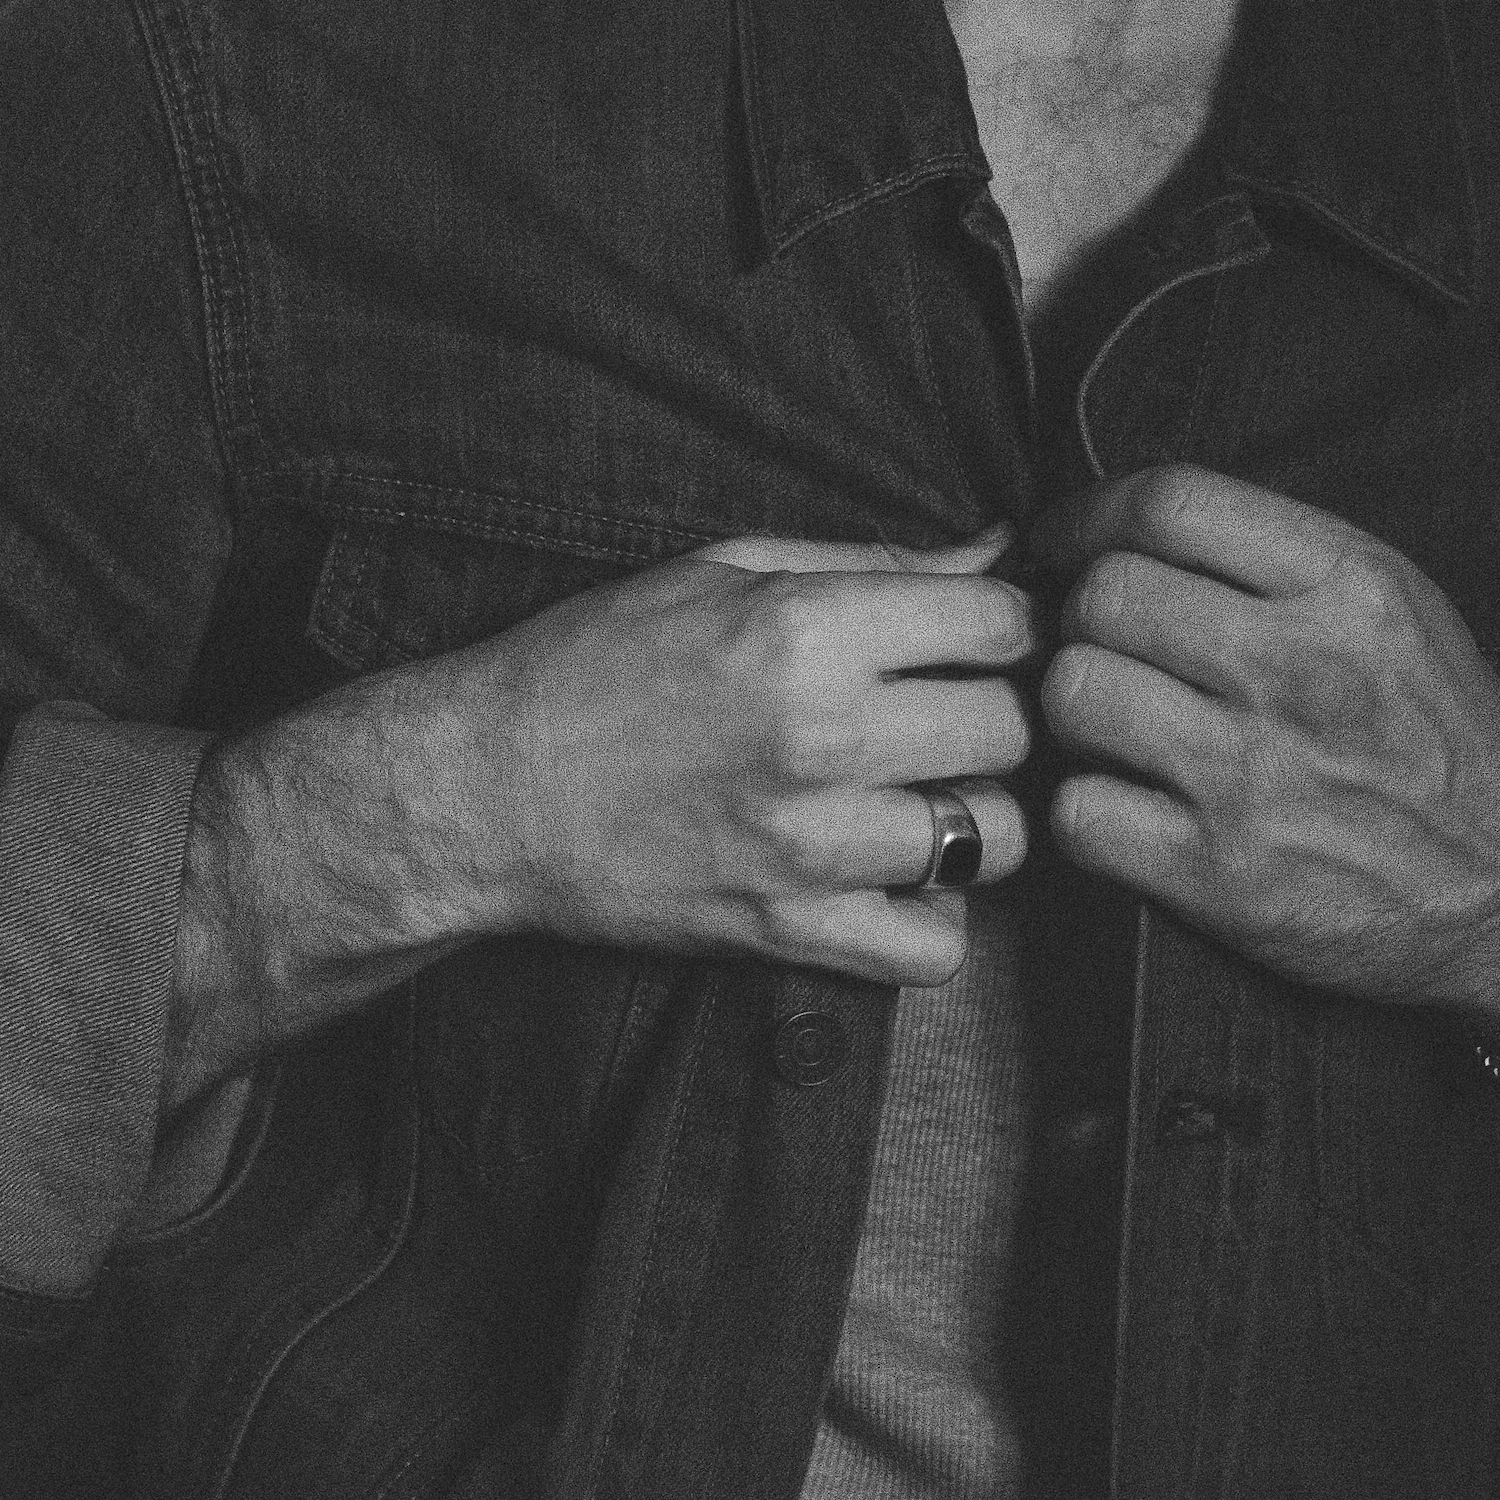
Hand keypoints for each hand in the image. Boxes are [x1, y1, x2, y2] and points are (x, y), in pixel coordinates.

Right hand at [481, 525, 1034, 985]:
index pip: (1001, 625)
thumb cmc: (599, 661)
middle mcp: (822, 736)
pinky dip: (936, 916)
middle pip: (1012, 729)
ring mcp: (809, 846)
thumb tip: (998, 551)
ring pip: (996, 838)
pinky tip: (899, 871)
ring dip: (980, 813)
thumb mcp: (729, 569)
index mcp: (807, 630)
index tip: (983, 636)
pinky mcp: (786, 932)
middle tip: (959, 707)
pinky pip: (934, 948)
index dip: (1010, 622)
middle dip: (1000, 710)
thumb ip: (877, 563)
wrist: (487, 789)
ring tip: (932, 788)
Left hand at [1033, 468, 1499, 1048]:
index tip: (1065, 543)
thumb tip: (1119, 526)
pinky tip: (1124, 807)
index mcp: (1346, 583)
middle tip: (1095, 646)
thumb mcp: (1394, 602)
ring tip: (1109, 726)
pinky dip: (1084, 811)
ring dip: (1073, 710)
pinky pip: (1079, 814)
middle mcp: (1300, 670)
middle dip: (1078, 617)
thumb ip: (1271, 555)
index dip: (1088, 515)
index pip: (1169, 503)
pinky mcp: (1224, 879)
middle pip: (1105, 596)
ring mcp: (1257, 777)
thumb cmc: (1441, 733)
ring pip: (1074, 695)